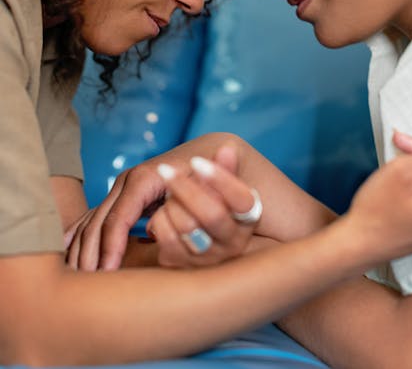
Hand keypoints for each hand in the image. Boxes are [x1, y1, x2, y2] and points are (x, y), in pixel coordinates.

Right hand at [65, 144, 259, 270]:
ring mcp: (123, 188)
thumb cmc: (212, 169)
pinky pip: (97, 217)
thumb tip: (189, 201)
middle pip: (100, 220)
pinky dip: (83, 237)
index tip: (107, 273)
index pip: (120, 216)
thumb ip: (208, 188)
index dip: (112, 246)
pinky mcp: (123, 197)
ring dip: (83, 250)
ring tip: (81, 279)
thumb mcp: (213, 177)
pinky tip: (74, 258)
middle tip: (89, 285)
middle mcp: (129, 181)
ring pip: (93, 219)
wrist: (208, 151)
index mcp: (145, 176)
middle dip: (91, 253)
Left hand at [145, 147, 260, 267]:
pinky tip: (160, 214)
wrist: (200, 243)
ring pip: (187, 227)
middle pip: (211, 214)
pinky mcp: (185, 267)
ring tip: (167, 196)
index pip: (242, 199)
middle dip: (184, 187)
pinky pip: (166, 241)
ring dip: (170, 205)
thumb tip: (227, 148)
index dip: (220, 179)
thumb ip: (226, 169)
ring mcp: (210, 258)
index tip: (197, 161)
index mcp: (248, 218)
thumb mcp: (224, 188)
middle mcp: (234, 243)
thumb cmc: (214, 205)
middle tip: (165, 169)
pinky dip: (158, 222)